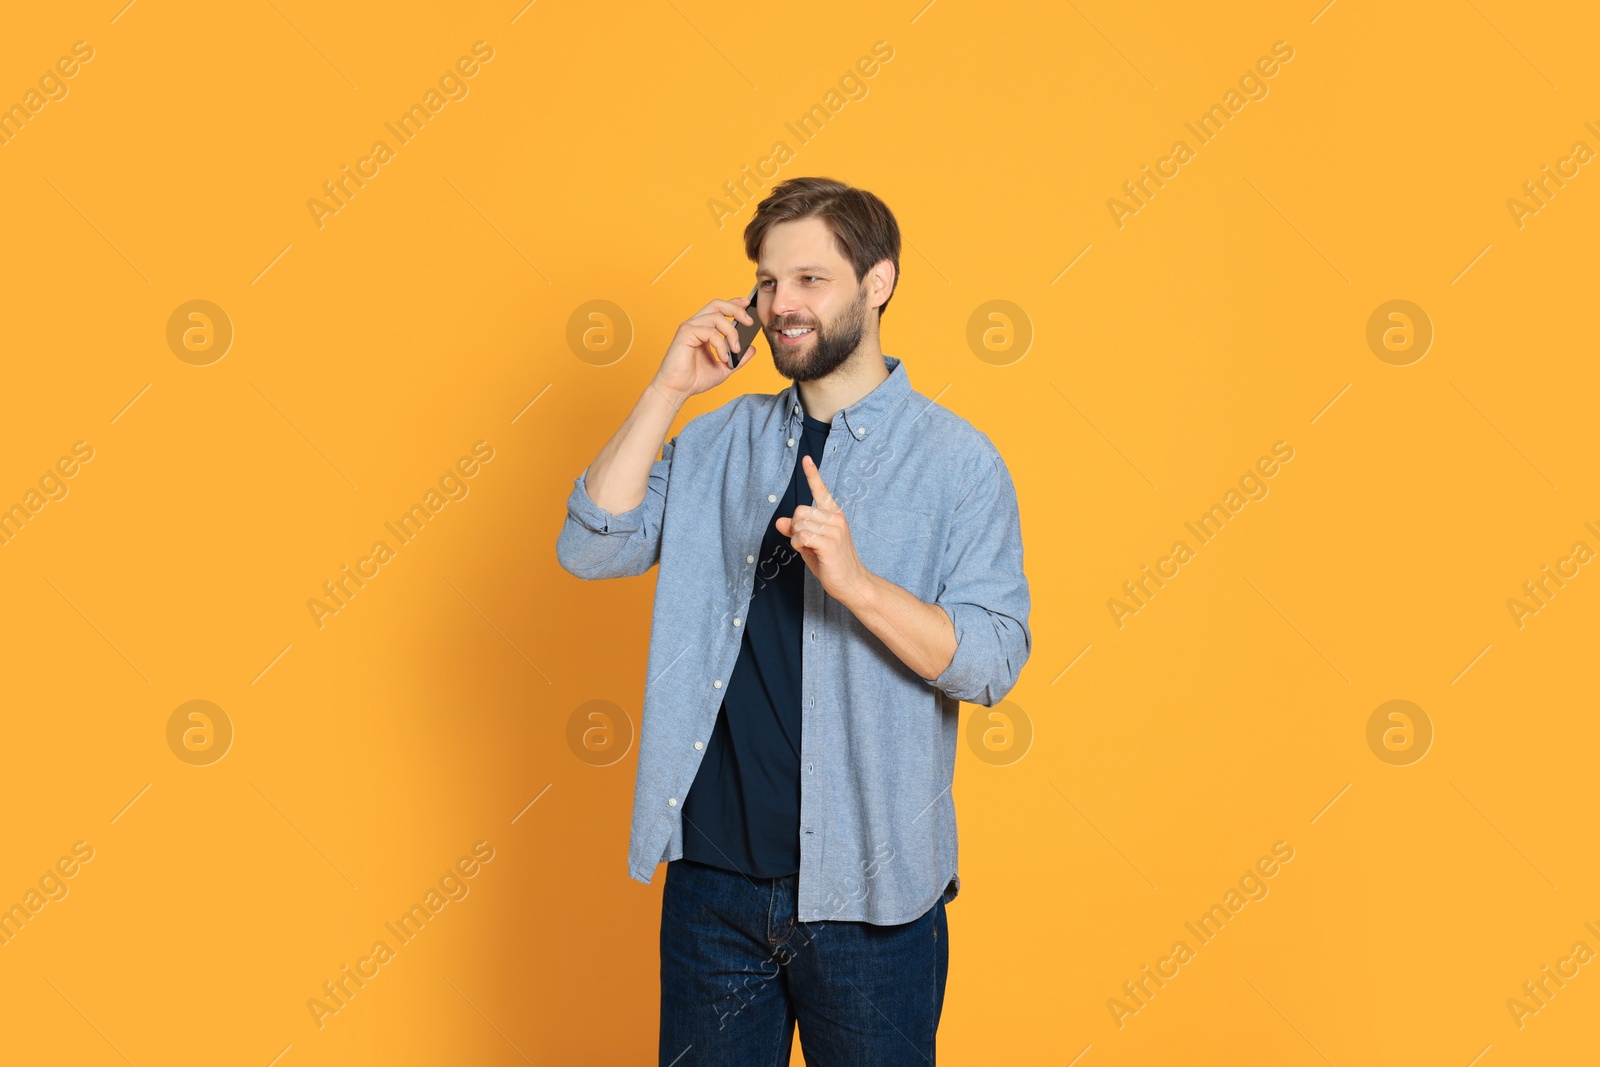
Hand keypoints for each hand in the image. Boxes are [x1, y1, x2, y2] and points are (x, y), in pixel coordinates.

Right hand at [651, 294, 756, 404]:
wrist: (678, 390)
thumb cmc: (695, 379)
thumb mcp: (724, 368)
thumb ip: (738, 358)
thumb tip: (752, 348)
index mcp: (704, 329)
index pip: (719, 309)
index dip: (734, 303)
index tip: (747, 303)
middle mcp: (696, 325)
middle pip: (718, 305)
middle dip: (736, 309)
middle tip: (749, 322)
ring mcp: (690, 327)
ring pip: (717, 317)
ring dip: (731, 333)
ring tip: (735, 350)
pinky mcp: (685, 333)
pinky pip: (710, 332)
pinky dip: (721, 344)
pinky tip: (723, 357)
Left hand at [774, 454, 872, 608]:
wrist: (852, 583)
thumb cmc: (832, 564)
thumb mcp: (810, 545)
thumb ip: (796, 531)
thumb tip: (779, 522)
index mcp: (833, 514)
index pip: (821, 490)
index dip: (812, 474)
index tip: (806, 459)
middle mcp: (835, 517)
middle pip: (798, 511)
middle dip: (795, 528)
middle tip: (808, 544)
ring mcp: (834, 528)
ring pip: (797, 524)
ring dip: (797, 540)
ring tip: (813, 550)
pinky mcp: (829, 542)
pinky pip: (800, 536)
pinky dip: (799, 546)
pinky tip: (813, 553)